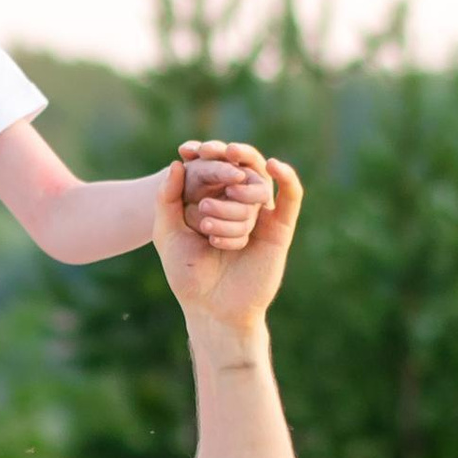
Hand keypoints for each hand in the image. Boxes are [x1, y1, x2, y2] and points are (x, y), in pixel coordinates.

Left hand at [155, 157, 302, 340]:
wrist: (212, 308)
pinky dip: (287, 177)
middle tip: (206, 159)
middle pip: (238, 172)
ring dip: (232, 201)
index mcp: (214, 203)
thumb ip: (167, 199)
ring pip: (257, 188)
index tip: (188, 149)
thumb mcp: (168, 234)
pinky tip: (274, 166)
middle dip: (220, 168)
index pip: (214, 169)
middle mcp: (238, 207)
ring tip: (207, 222)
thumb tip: (174, 164)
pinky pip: (290, 196)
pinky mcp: (280, 229)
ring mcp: (261, 216)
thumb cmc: (187, 275)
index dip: (204, 155)